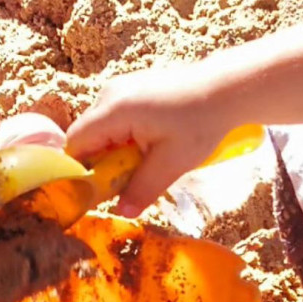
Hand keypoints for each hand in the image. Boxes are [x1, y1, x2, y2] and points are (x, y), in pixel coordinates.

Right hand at [65, 59, 236, 216]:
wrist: (226, 89)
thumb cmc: (200, 123)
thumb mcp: (171, 164)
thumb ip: (142, 190)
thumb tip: (121, 213)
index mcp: (114, 110)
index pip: (76, 144)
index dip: (80, 170)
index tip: (96, 191)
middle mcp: (109, 94)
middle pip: (86, 137)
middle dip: (98, 163)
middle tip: (124, 182)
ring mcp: (120, 88)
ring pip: (100, 129)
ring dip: (112, 152)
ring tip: (141, 164)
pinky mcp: (131, 89)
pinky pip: (113, 120)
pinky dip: (122, 139)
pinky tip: (147, 147)